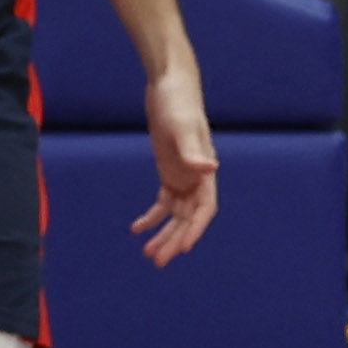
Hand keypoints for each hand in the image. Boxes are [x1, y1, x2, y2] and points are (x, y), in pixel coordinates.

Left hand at [134, 61, 219, 261]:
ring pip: (175, 215)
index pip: (204, 210)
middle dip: (174, 240)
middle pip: (188, 218)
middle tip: (157, 261)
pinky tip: (136, 228)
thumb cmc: (178, 104)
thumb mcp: (182, 127)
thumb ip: (193, 150)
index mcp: (205, 172)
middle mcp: (197, 178)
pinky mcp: (169, 171)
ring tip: (147, 254)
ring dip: (163, 234)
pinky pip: (163, 202)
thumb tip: (211, 167)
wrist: (169, 86)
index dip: (194, 230)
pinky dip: (151, 217)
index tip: (182, 249)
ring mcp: (183, 176)